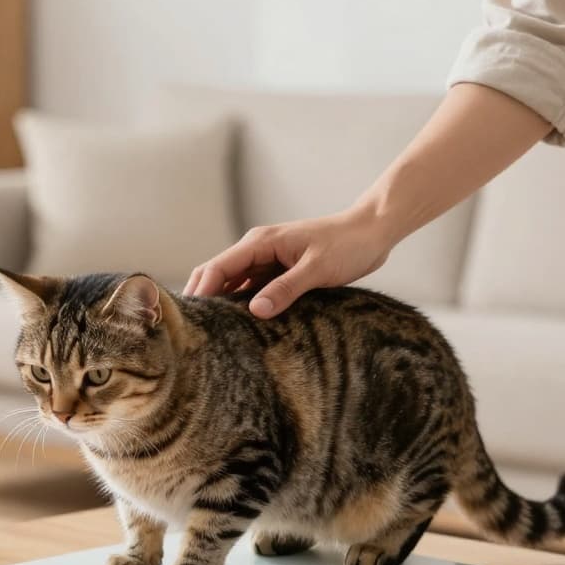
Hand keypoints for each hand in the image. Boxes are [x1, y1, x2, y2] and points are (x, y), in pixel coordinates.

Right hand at [183, 206, 395, 317]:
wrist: (372, 232)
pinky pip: (252, 289)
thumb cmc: (348, 244)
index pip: (218, 267)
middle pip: (217, 274)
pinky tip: (240, 324)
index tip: (191, 319)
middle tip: (193, 330)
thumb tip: (256, 310)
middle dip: (203, 298)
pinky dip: (242, 304)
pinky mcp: (278, 272)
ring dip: (222, 303)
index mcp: (260, 243)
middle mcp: (258, 250)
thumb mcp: (318, 269)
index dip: (201, 292)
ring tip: (211, 332)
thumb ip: (286, 288)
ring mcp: (267, 261)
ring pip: (232, 283)